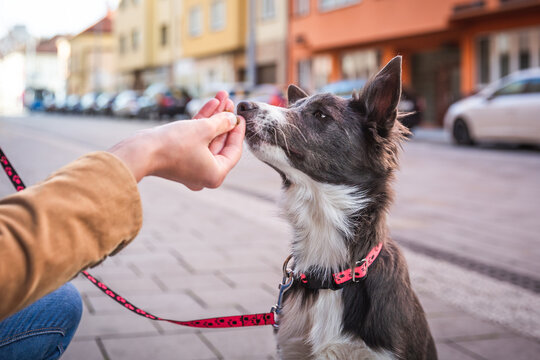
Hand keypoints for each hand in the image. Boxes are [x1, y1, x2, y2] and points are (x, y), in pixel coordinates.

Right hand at [109, 111, 245, 189]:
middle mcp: (204, 174)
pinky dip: (201, 123)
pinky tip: (210, 104)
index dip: (238, 131)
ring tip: (222, 97)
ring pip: (207, 138)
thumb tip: (232, 119)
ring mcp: (191, 166)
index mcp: (215, 175)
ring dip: (214, 117)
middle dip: (224, 119)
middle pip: (220, 143)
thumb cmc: (173, 144)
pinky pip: (195, 139)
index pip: (234, 151)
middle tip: (230, 101)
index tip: (240, 116)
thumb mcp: (203, 130)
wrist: (139, 151)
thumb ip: (222, 123)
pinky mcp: (179, 157)